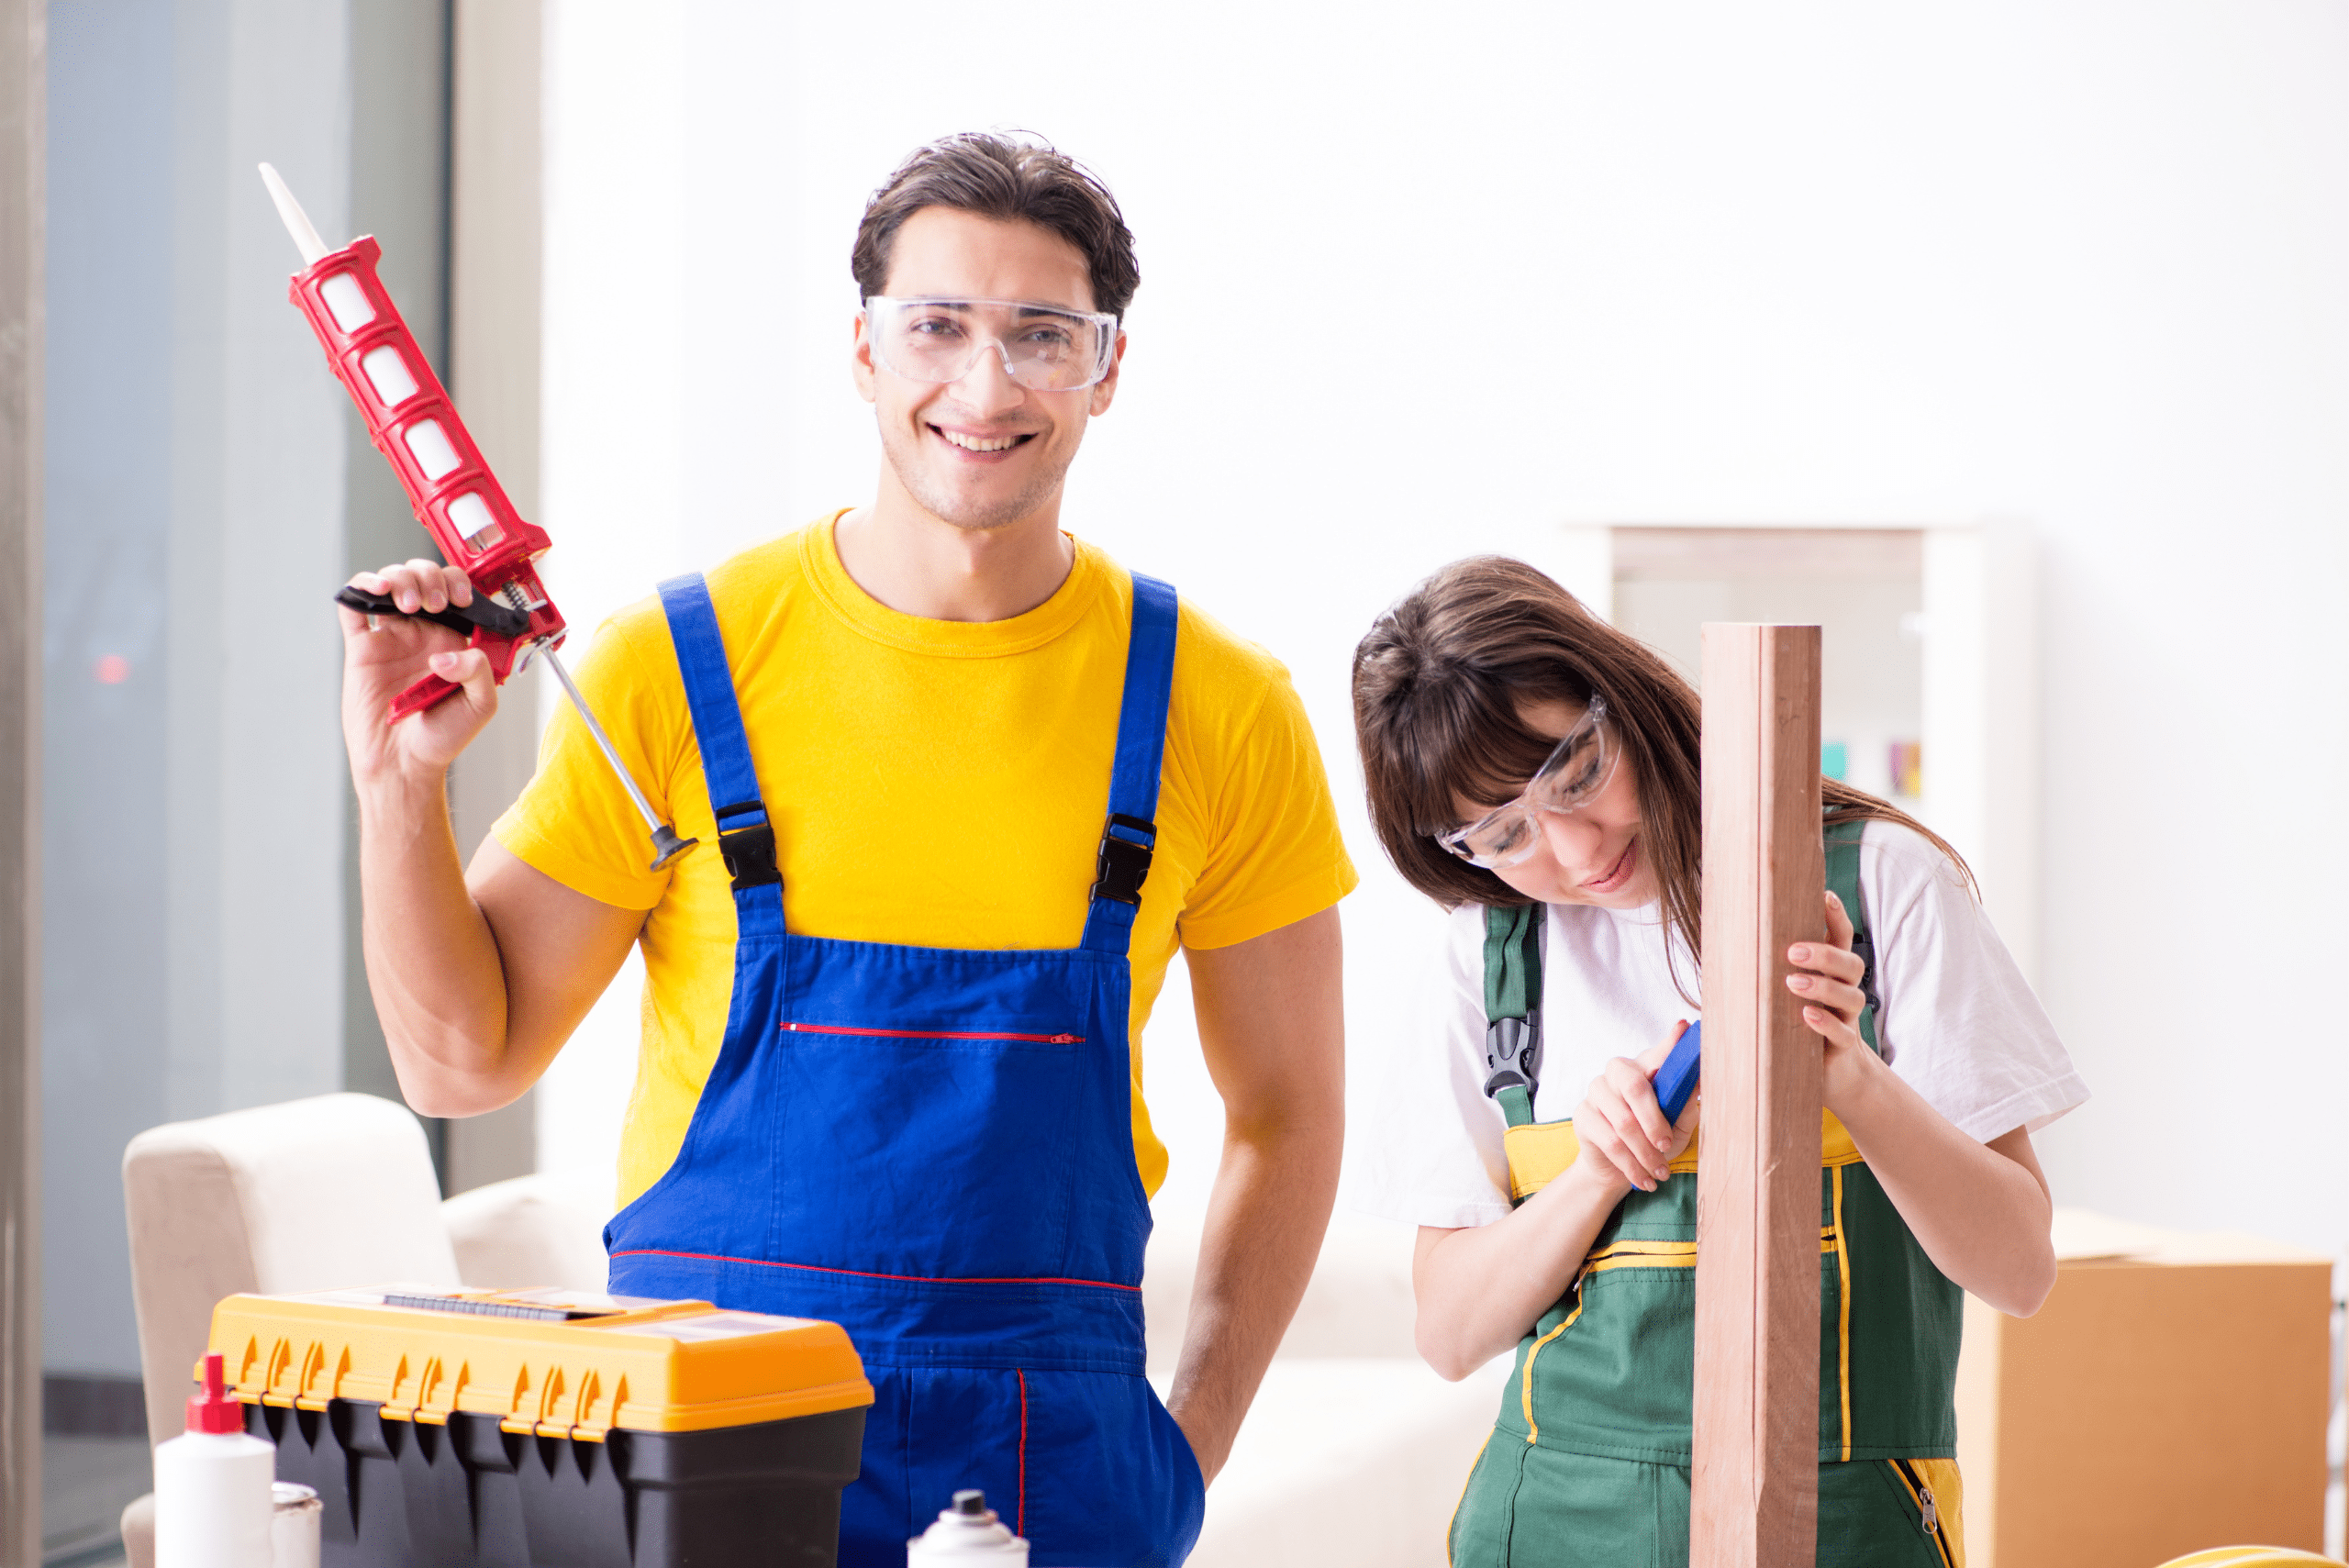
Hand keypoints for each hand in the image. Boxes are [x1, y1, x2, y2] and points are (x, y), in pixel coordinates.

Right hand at [338, 558, 498, 788]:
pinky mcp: (362, 647)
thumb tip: (446, 653)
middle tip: (435, 603)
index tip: (461, 598)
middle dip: (430, 577)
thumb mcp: (480, 705)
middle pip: (422, 577)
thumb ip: (479, 671)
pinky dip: (362, 586)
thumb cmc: (442, 737)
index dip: (458, 582)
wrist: (403, 763)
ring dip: (401, 578)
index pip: (455, 590)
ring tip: (411, 603)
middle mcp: (422, 632)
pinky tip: (377, 589)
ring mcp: (391, 637)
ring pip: (390, 582)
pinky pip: (354, 605)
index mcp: (454, 639)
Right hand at [1569, 1022, 1700, 1194]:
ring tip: (1659, 1172)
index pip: (1658, 1053)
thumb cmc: (1652, 1141)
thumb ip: (1686, 1104)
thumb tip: (1700, 1082)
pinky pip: (1610, 1142)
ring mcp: (1596, 1091)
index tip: (1685, 1029)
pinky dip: (1631, 1165)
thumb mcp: (1677, 1126)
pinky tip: (1644, 1178)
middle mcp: (1617, 1072)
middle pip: (1634, 1086)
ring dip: (1645, 1153)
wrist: (1617, 1169)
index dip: (1671, 1042)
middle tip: (1667, 1145)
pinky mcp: (1583, 1116)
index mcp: (1645, 1068)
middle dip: (1654, 1121)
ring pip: (1623, 1122)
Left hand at [1786, 890, 1876, 1103]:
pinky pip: (1842, 1033)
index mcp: (1831, 972)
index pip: (1842, 938)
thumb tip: (1723, 937)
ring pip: (1850, 997)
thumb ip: (1765, 968)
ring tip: (1793, 984)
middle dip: (1824, 954)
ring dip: (1823, 986)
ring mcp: (1847, 1019)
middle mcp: (1844, 991)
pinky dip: (1826, 1024)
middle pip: (1851, 964)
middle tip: (1791, 951)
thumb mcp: (1780, 993)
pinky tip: (1807, 1017)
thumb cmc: (1793, 1024)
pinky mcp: (1843, 1047)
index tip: (1824, 895)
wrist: (1828, 1074)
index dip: (1837, 917)